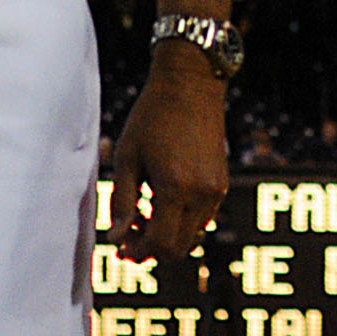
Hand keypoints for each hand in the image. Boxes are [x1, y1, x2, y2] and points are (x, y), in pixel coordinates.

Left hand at [110, 51, 227, 260]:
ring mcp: (215, 191)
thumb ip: (122, 201)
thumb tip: (115, 238)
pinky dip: (181, 221)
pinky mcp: (221, 184)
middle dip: (151, 248)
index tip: (120, 245)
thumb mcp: (127, 156)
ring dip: (167, 235)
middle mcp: (201, 194)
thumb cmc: (152, 116)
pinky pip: (201, 219)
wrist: (190, 84)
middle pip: (177, 249)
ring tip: (144, 211)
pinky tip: (162, 198)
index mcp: (175, 187)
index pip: (159, 244)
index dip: (137, 251)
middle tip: (129, 232)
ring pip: (191, 237)